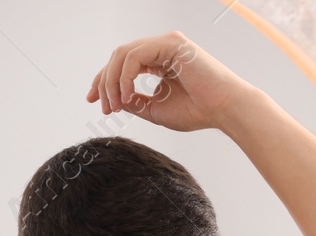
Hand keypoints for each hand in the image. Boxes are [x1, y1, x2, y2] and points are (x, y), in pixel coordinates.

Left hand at [86, 31, 252, 132]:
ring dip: (112, 82)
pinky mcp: (171, 43)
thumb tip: (112, 99)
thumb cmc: (196, 111)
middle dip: (104, 83)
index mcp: (158, 60)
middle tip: (105, 109)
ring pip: (122, 54)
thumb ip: (133, 101)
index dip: (102, 81)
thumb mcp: (154, 108)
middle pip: (117, 57)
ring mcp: (166, 43)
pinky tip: (129, 96)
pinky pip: (134, 56)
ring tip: (115, 106)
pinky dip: (125, 77)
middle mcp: (161, 48)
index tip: (92, 101)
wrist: (223, 110)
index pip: (121, 64)